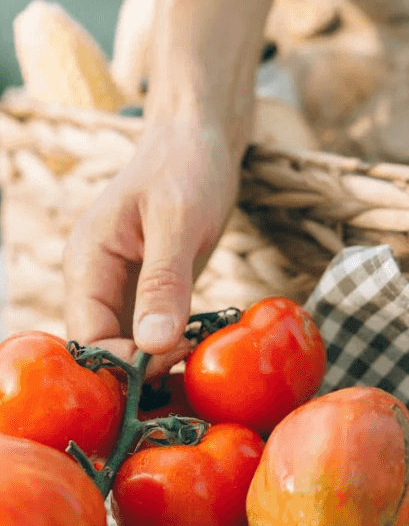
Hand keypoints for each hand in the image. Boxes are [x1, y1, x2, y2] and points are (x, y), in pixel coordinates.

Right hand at [62, 0, 295, 375]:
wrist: (203, 131)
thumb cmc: (188, 163)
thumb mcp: (178, 220)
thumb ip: (165, 281)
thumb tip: (154, 346)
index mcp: (89, 262)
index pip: (89, 338)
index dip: (123, 368)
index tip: (169, 381)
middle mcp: (98, 277)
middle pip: (106, 348)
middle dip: (141, 376)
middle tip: (188, 394)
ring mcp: (125, 281)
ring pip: (131, 343)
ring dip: (160, 366)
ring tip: (199, 386)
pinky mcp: (152, 283)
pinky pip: (155, 327)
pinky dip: (175, 346)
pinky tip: (203, 359)